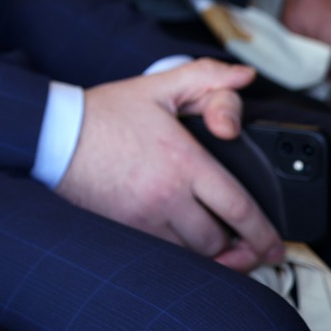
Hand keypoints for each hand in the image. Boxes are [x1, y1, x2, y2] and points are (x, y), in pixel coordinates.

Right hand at [56, 59, 283, 271]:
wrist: (55, 134)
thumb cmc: (106, 113)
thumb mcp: (158, 87)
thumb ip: (205, 77)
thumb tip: (244, 75)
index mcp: (184, 161)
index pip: (238, 209)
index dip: (264, 235)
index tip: (275, 246)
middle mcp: (167, 194)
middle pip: (218, 239)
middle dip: (238, 247)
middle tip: (249, 249)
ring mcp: (145, 216)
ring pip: (193, 252)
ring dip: (210, 253)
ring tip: (220, 248)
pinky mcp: (126, 228)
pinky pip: (166, 254)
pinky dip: (182, 254)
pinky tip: (187, 245)